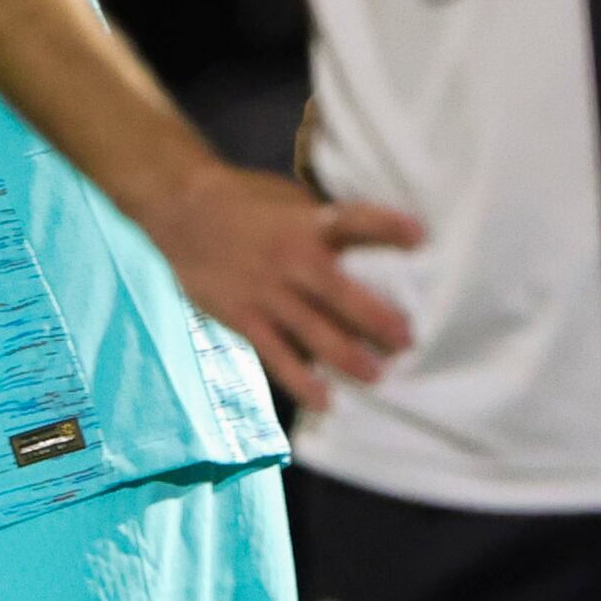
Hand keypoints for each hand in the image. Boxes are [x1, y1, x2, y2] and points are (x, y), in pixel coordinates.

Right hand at [136, 163, 420, 411]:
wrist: (180, 212)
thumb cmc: (244, 202)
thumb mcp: (287, 200)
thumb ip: (322, 223)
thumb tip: (368, 248)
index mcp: (305, 224)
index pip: (351, 220)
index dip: (386, 226)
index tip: (420, 236)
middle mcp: (288, 259)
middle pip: (338, 291)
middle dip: (375, 317)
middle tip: (406, 340)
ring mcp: (265, 293)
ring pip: (311, 329)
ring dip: (346, 355)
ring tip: (376, 375)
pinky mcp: (243, 318)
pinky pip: (275, 354)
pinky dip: (300, 379)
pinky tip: (324, 400)